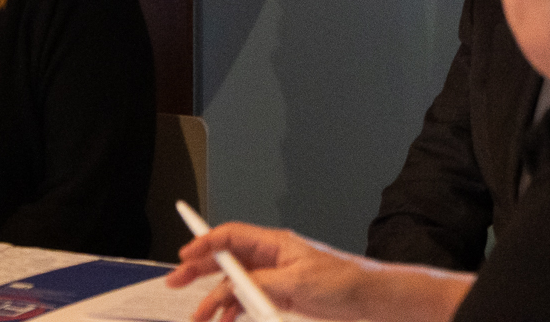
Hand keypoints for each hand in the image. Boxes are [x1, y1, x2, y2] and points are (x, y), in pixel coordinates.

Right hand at [168, 223, 470, 321]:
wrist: (374, 301)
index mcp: (274, 243)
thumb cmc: (345, 282)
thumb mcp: (299, 282)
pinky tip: (225, 321)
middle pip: (226, 259)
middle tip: (175, 283)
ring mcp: (276, 278)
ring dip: (215, 299)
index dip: (204, 242)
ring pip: (235, 285)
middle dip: (199, 270)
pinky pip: (249, 300)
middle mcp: (271, 257)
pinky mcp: (283, 296)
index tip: (184, 255)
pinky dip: (234, 310)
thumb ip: (263, 283)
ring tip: (201, 318)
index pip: (230, 236)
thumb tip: (233, 286)